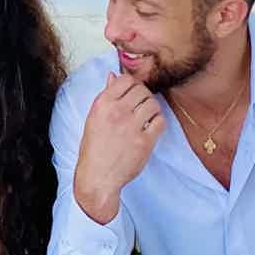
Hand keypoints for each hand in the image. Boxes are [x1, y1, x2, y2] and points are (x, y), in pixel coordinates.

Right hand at [73, 73, 165, 222]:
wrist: (97, 177)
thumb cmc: (94, 149)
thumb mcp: (93, 119)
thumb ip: (106, 97)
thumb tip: (113, 76)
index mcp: (102, 105)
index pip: (125, 80)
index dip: (133, 84)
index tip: (133, 93)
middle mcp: (117, 112)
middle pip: (142, 90)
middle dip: (144, 96)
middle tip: (141, 106)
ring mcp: (131, 127)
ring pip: (153, 104)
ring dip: (152, 109)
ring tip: (146, 118)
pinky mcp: (145, 142)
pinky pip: (160, 121)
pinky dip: (158, 122)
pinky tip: (150, 128)